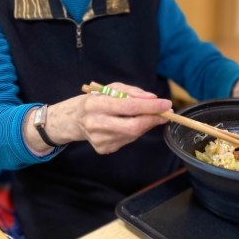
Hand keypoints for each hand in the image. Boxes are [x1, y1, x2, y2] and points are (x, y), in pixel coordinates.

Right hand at [41, 82, 172, 153]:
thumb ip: (132, 92)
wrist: (72, 120)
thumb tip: (153, 99)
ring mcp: (99, 140)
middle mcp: (95, 124)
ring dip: (145, 124)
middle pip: (133, 127)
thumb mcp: (109, 89)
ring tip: (146, 115)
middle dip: (153, 119)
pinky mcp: (103, 149)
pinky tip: (128, 124)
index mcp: (95, 105)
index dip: (150, 107)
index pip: (129, 107)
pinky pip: (127, 140)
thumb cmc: (94, 100)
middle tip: (165, 113)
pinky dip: (134, 131)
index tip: (166, 104)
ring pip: (133, 135)